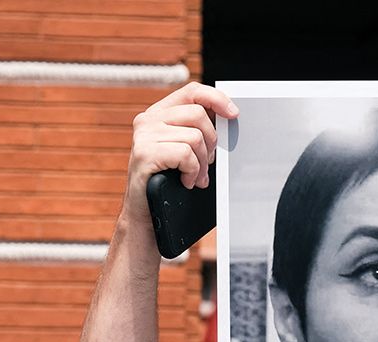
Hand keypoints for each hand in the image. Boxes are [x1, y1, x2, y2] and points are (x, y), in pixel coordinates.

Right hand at [121, 82, 239, 226]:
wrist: (145, 213)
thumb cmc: (168, 181)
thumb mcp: (184, 149)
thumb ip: (197, 130)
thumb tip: (228, 116)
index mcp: (159, 114)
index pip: (193, 92)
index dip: (216, 99)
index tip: (233, 114)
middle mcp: (148, 120)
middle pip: (198, 114)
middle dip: (211, 142)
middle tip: (207, 163)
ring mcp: (144, 136)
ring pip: (194, 137)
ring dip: (202, 163)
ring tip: (195, 177)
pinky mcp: (144, 153)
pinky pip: (185, 154)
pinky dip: (192, 171)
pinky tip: (186, 181)